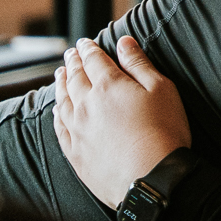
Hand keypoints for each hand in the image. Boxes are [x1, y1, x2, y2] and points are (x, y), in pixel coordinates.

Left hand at [54, 35, 190, 209]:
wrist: (151, 178)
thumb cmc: (164, 131)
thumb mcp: (161, 89)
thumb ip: (139, 63)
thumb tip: (123, 41)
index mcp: (108, 85)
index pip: (93, 60)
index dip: (88, 49)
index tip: (83, 42)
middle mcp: (86, 105)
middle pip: (74, 78)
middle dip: (72, 63)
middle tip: (69, 54)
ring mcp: (78, 130)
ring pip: (62, 101)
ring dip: (60, 85)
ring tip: (59, 75)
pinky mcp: (75, 153)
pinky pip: (59, 128)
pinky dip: (57, 115)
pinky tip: (57, 111)